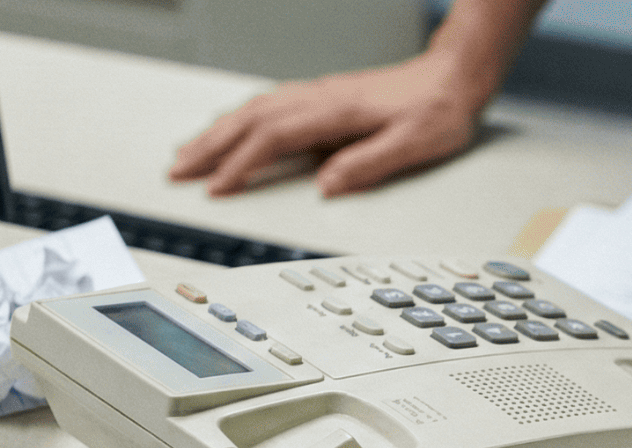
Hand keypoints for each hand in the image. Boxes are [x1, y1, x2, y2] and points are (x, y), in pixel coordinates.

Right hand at [169, 51, 483, 197]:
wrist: (453, 77)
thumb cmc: (438, 109)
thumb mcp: (414, 144)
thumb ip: (369, 164)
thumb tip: (328, 186)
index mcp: (336, 111)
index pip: (274, 138)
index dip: (241, 163)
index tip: (216, 187)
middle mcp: (321, 98)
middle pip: (250, 120)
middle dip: (210, 146)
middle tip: (178, 171)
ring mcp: (319, 95)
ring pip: (254, 109)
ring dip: (217, 131)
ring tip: (189, 153)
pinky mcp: (323, 97)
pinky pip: (268, 104)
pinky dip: (240, 119)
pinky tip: (231, 129)